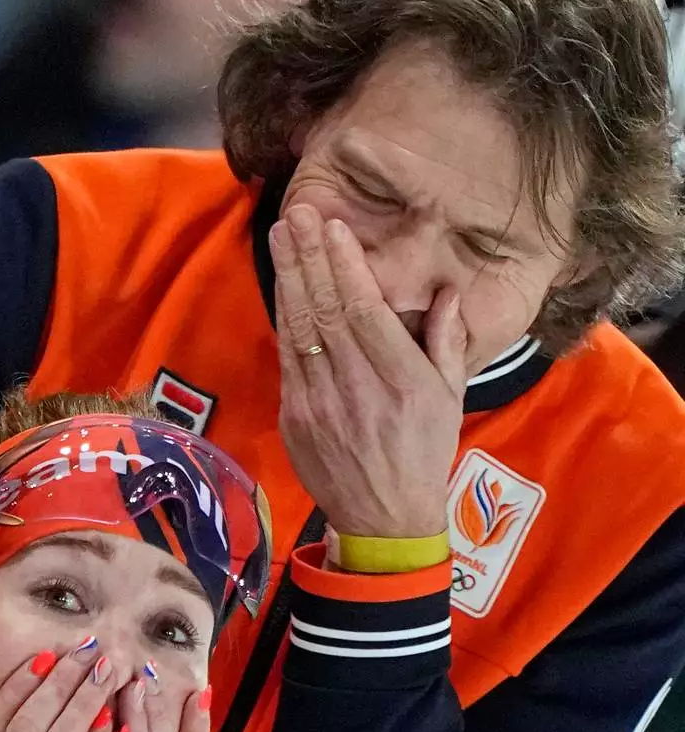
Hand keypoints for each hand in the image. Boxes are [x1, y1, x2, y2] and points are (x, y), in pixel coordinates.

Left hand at [272, 204, 467, 536]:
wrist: (384, 519)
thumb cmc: (424, 453)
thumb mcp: (450, 397)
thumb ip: (445, 341)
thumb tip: (446, 290)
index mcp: (398, 380)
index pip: (363, 310)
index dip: (344, 264)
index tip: (333, 226)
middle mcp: (355, 388)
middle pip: (323, 310)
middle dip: (308, 257)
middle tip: (296, 212)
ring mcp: (318, 404)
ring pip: (298, 328)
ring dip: (288, 277)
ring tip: (283, 234)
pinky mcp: (294, 418)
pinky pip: (287, 357)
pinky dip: (283, 316)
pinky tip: (281, 284)